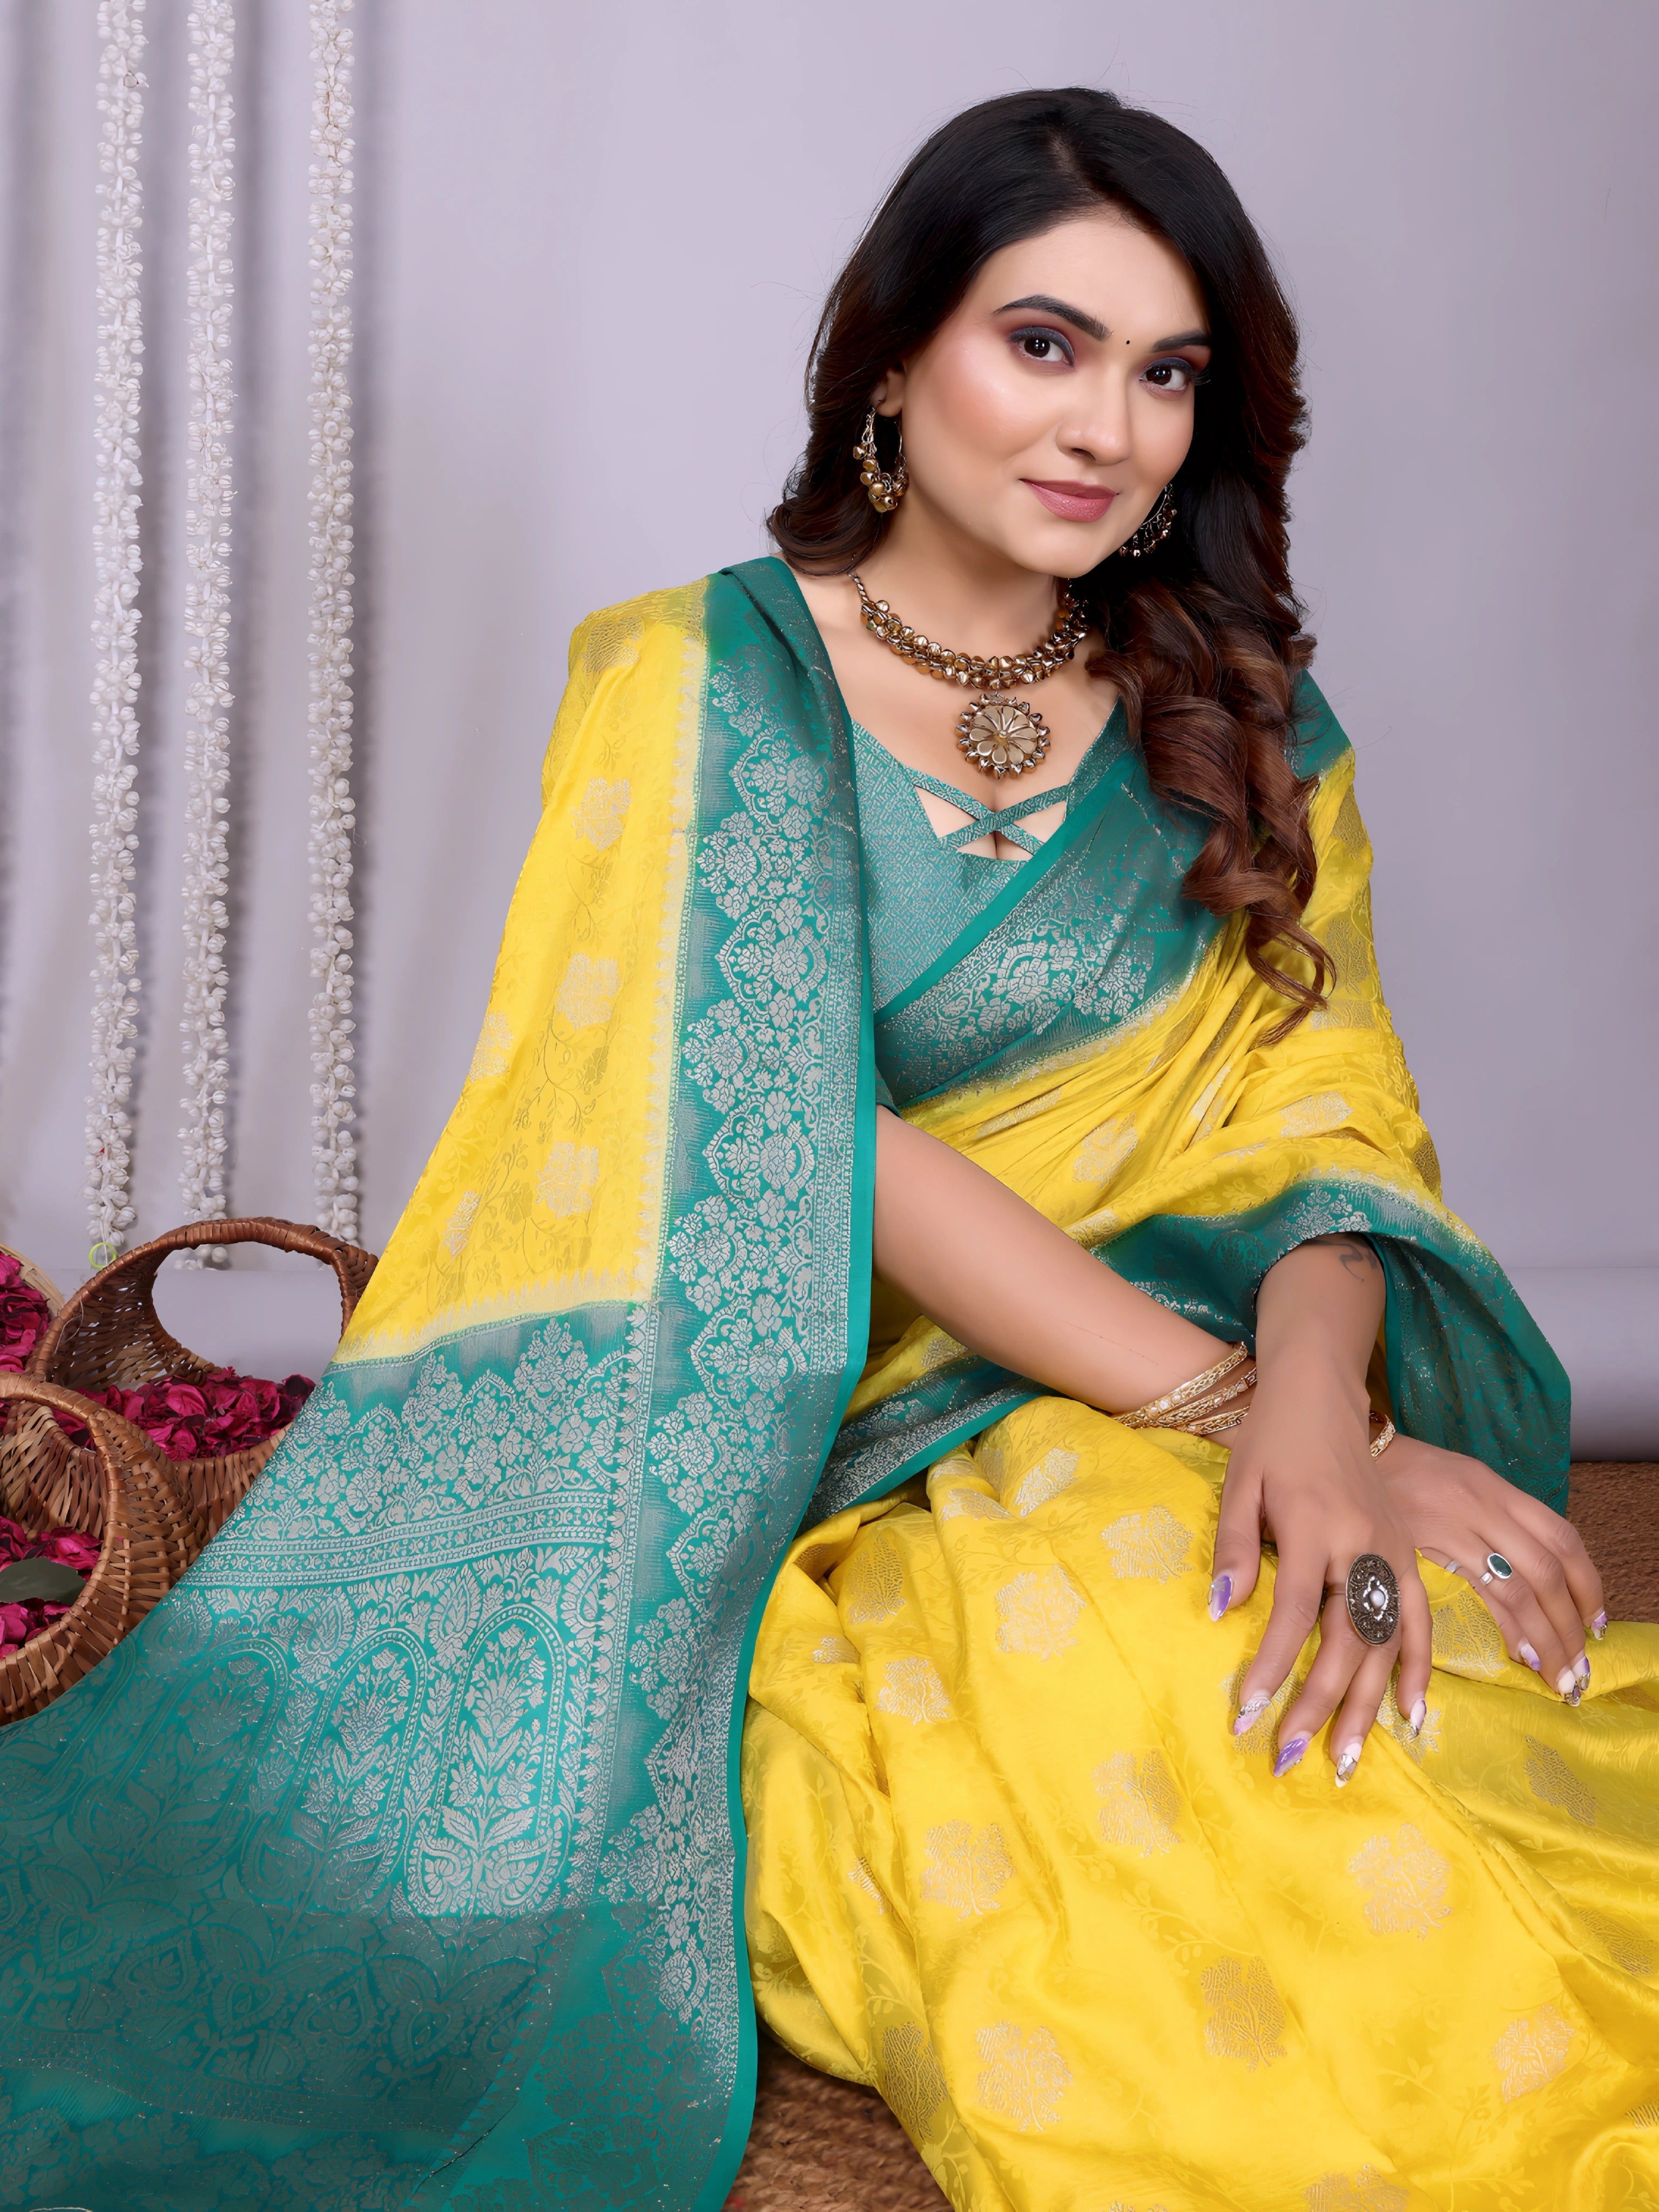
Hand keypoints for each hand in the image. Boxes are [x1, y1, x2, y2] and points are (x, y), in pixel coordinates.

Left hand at [1211, 1362, 1431, 1783]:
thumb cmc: (1271, 1441)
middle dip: (1317, 1704)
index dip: (1273, 1666)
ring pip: (1385, 1642)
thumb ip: (1234, 1548)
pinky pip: (1420, 1620)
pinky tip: (1409, 1717)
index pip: (1294, 1613)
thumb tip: (1218, 1612)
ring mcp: (1391, 1550)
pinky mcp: (1407, 1553)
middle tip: (1288, 1757)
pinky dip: (1417, 1669)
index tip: (1249, 1713)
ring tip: (1344, 1760)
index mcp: (1312, 1526)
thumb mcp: (1239, 1484)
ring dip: (1365, 1705)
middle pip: (1344, 1640)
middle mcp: (1360, 1543)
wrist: (1321, 1396)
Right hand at [1377, 1435, 1603, 1702]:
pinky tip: (1517, 1651)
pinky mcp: (1423, 1548)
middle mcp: (1484, 1506)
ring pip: (1518, 1588)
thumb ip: (1500, 1520)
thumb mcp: (1465, 1482)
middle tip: (1577, 1665)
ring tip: (1555, 1671)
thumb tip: (1537, 1579)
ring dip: (1544, 1636)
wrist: (1357, 1455)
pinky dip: (1504, 1627)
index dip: (1588, 1583)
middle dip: (1569, 1624)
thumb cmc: (1408, 1473)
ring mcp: (1454, 1526)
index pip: (1562, 1538)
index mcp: (1497, 1489)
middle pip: (1546, 1571)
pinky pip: (1476, 1593)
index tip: (1595, 1621)